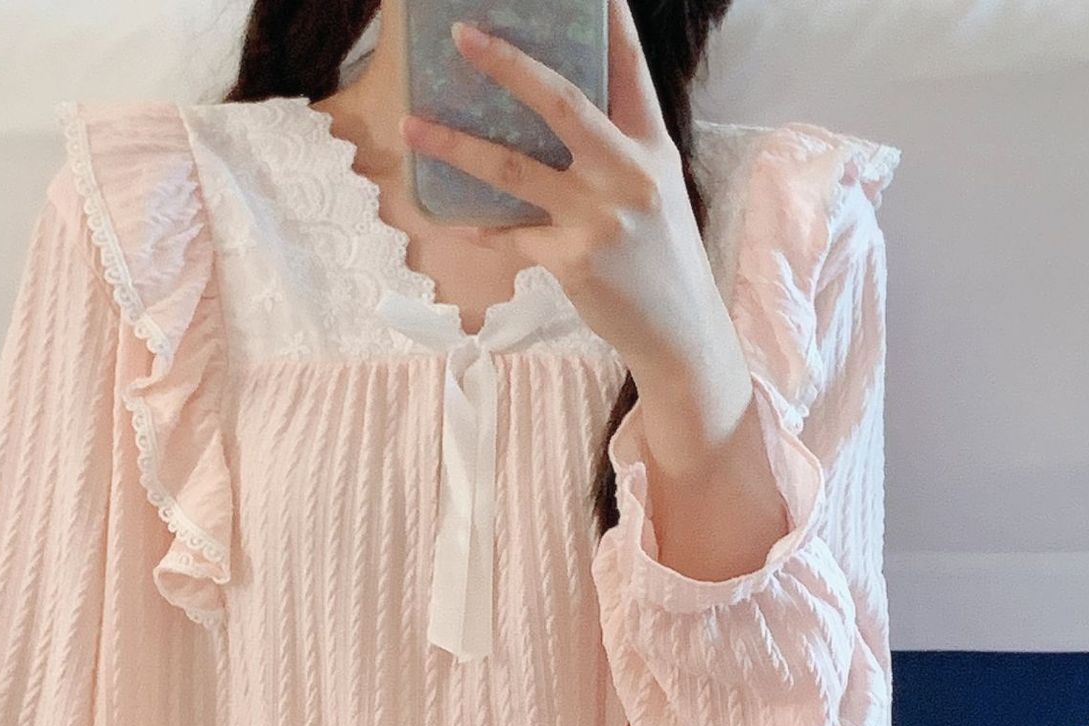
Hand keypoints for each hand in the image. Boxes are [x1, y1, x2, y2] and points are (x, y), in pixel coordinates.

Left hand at [408, 0, 740, 395]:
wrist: (678, 332)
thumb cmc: (661, 257)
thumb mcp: (656, 191)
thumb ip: (618, 151)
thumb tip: (554, 115)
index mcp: (652, 148)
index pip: (630, 70)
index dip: (610, 22)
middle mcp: (627, 174)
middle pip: (561, 103)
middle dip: (507, 65)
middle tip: (460, 35)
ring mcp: (598, 218)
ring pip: (514, 169)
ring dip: (456, 146)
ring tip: (410, 125)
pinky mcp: (572, 261)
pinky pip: (512, 235)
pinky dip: (482, 227)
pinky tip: (454, 220)